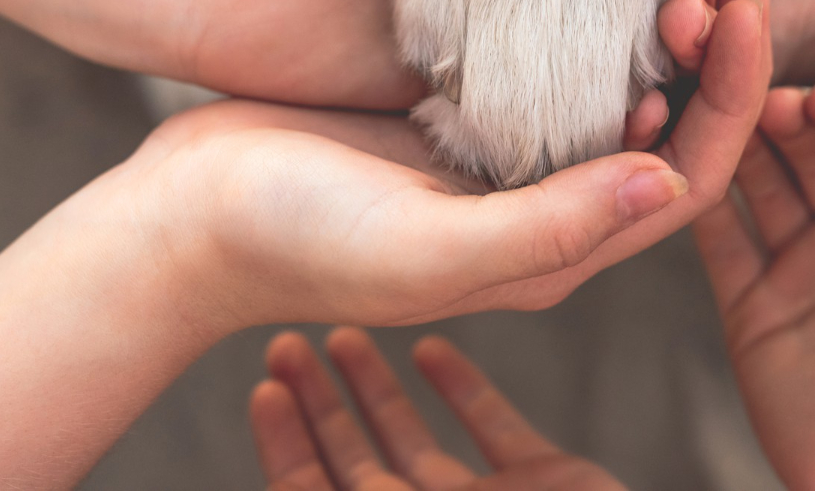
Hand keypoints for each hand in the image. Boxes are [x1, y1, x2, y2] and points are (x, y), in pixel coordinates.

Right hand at [0, 0, 767, 489]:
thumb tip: (673, 182)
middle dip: (709, 42)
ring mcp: (505, 147)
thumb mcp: (422, 250)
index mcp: (557, 247)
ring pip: (611, 72)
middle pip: (664, 117)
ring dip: (649, 8)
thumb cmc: (292, 240)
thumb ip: (547, 229)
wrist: (183, 213)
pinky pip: (546, 43)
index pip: (689, 175)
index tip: (746, 4)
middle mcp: (546, 198)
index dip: (734, 96)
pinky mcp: (461, 101)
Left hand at [252, 329, 624, 490]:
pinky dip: (463, 386)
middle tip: (286, 344)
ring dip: (377, 390)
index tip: (264, 388)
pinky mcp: (550, 481)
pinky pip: (495, 429)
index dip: (284, 448)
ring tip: (342, 337)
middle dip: (318, 407)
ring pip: (417, 444)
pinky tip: (430, 347)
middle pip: (355, 466)